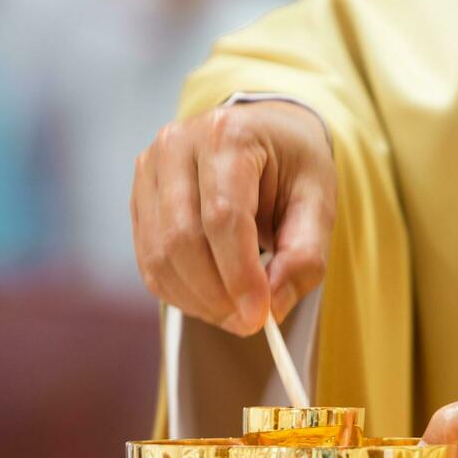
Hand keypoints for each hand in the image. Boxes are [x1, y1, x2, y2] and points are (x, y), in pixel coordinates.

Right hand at [131, 100, 335, 334]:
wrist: (263, 135)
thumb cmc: (292, 166)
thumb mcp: (319, 202)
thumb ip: (304, 254)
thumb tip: (273, 306)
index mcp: (227, 134)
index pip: (223, 217)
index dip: (239, 275)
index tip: (260, 316)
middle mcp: (176, 145)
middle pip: (182, 240)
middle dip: (217, 295)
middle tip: (250, 323)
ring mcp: (149, 171)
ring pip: (160, 257)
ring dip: (198, 301)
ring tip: (235, 312)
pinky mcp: (138, 200)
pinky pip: (149, 263)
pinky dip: (180, 294)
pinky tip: (212, 299)